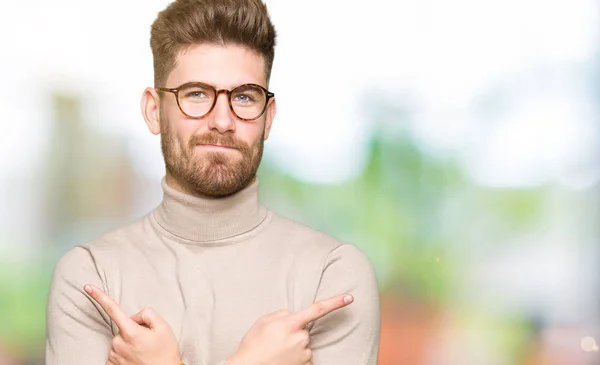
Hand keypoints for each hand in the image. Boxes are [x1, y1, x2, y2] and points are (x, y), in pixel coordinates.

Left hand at [83, 284, 181, 364]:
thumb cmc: (165, 351)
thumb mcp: (164, 327)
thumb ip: (147, 314)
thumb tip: (133, 317)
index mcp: (130, 332)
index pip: (113, 309)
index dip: (99, 297)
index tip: (87, 287)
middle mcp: (118, 343)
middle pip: (123, 326)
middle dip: (134, 329)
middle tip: (149, 341)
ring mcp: (114, 355)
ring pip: (120, 339)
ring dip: (130, 342)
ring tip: (144, 351)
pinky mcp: (111, 364)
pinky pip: (117, 351)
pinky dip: (125, 352)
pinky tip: (136, 357)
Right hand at [227, 293, 353, 364]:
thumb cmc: (253, 345)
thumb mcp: (263, 321)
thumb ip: (282, 313)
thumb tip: (293, 315)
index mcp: (291, 324)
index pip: (318, 309)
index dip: (335, 302)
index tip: (349, 297)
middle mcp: (301, 338)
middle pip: (303, 329)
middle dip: (292, 331)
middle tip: (275, 339)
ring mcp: (304, 353)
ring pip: (303, 343)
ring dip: (292, 345)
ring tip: (276, 350)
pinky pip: (303, 355)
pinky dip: (294, 356)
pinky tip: (281, 358)